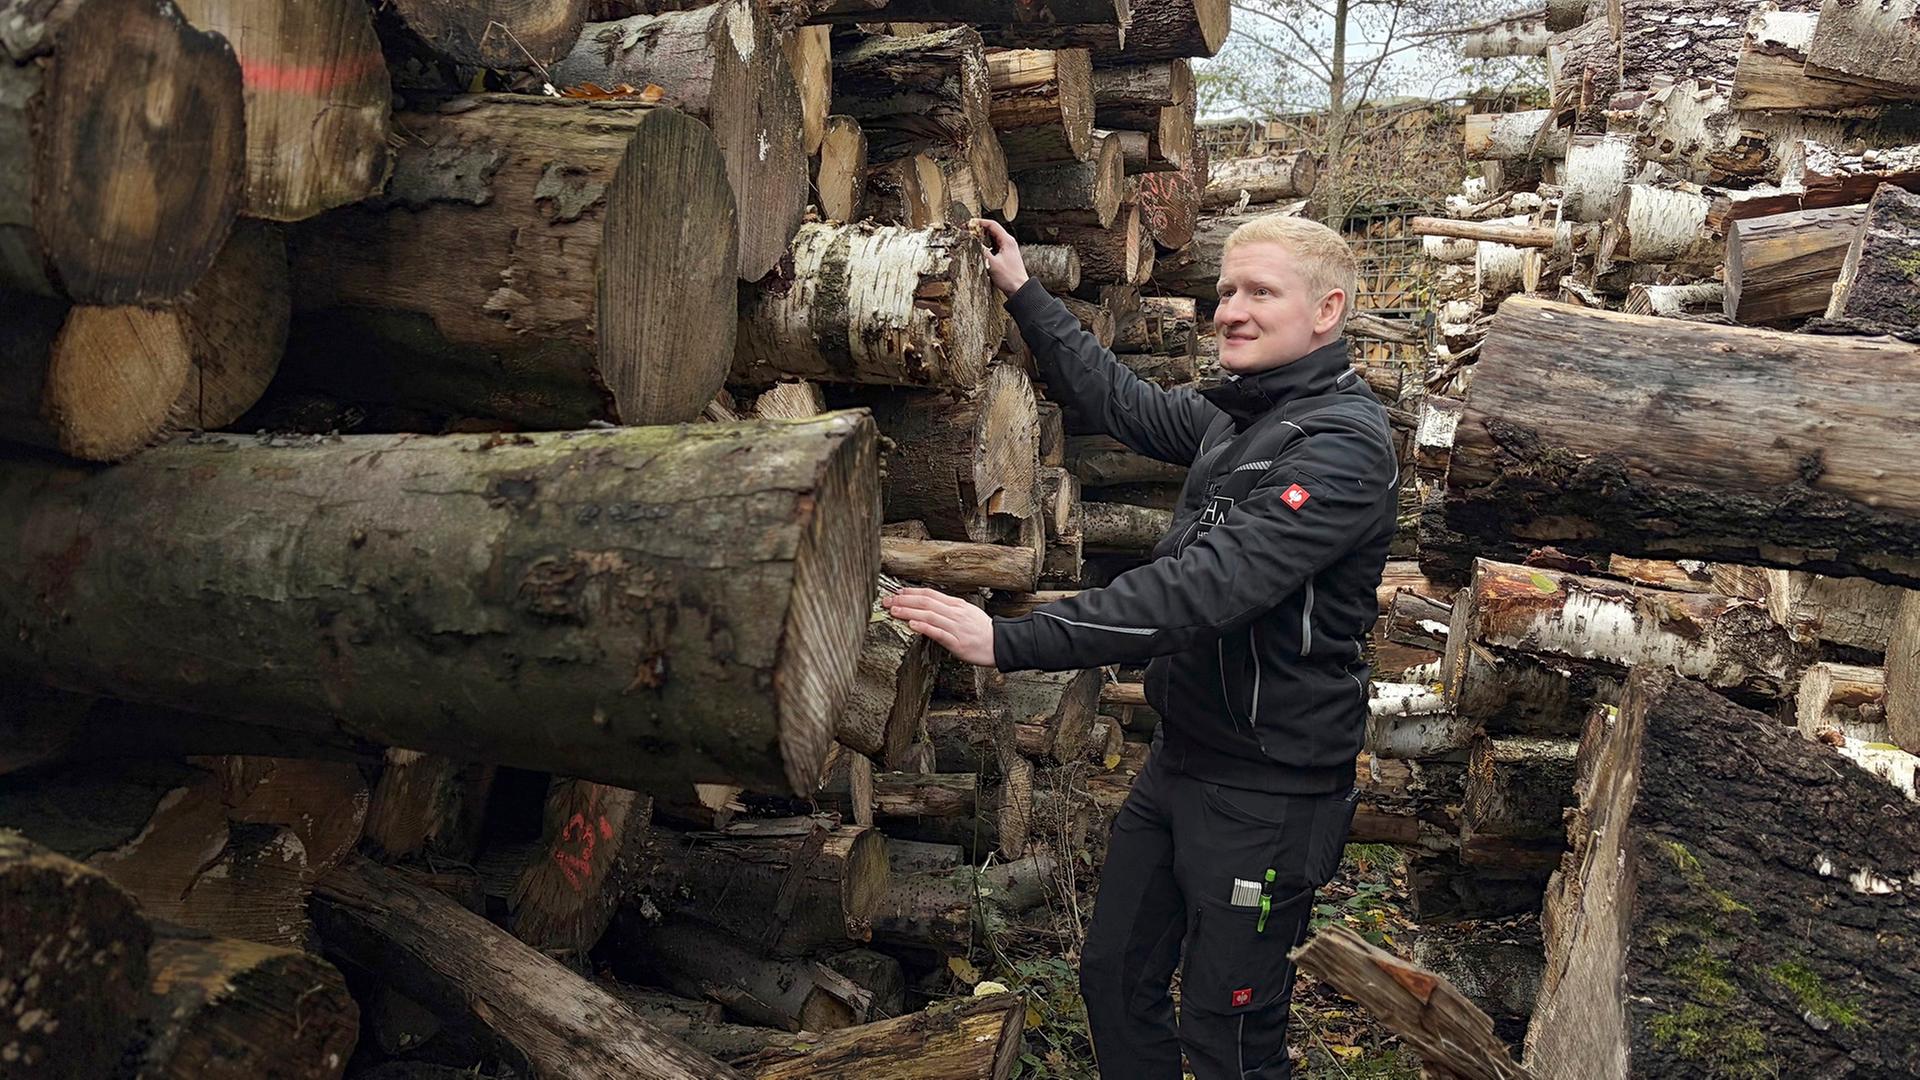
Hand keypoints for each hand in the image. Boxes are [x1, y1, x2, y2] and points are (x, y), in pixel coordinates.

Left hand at [881, 587, 995, 666]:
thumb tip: (929, 607)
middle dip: (904, 600)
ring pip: (929, 616)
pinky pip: (938, 633)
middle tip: (887, 601)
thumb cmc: (982, 631)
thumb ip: (948, 609)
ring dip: (909, 612)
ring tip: (893, 610)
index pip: (930, 594)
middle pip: (926, 602)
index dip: (911, 592)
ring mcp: (956, 627)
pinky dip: (924, 627)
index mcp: (956, 605)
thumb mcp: (967, 613)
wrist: (1001, 644)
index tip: (896, 593)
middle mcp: (955, 613)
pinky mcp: (957, 642)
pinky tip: (912, 625)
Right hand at [970, 218, 1027, 296]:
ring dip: (982, 238)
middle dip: (980, 229)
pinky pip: (994, 246)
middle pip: (992, 230)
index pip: (992, 225)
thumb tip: (972, 242)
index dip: (980, 222)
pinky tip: (980, 250)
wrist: (1018, 289)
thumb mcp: (991, 263)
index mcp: (1007, 241)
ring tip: (972, 239)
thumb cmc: (1009, 277)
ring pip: (993, 238)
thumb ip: (981, 250)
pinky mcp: (1005, 256)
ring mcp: (1007, 249)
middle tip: (969, 230)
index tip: (970, 223)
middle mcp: (1008, 243)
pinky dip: (986, 246)